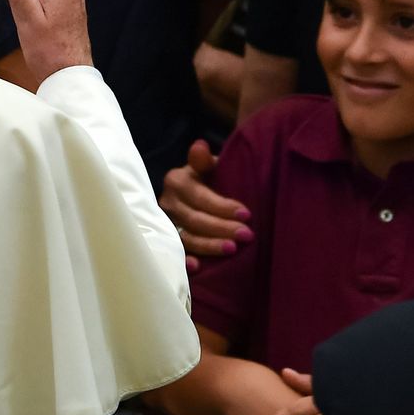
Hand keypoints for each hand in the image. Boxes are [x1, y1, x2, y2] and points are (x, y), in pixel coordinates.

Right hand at [157, 139, 251, 269]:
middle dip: (221, 228)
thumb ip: (205, 160)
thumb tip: (200, 146)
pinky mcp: (169, 241)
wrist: (201, 194)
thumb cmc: (211, 180)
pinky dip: (185, 261)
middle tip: (247, 235)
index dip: (223, 207)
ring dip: (209, 246)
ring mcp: (166, 224)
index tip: (247, 215)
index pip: (200, 196)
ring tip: (232, 251)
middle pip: (194, 219)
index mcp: (177, 181)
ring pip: (186, 237)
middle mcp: (167, 202)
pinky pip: (177, 252)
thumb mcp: (209, 167)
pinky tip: (199, 267)